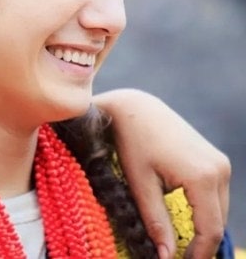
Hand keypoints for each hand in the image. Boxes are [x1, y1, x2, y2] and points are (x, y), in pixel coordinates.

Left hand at [95, 89, 230, 258]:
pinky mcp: (215, 159)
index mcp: (202, 176)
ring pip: (219, 210)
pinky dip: (203, 211)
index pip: (210, 229)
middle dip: (200, 244)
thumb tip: (166, 256)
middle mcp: (219, 169)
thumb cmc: (131, 141)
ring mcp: (220, 163)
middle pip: (218, 222)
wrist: (135, 108)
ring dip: (202, 228)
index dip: (197, 254)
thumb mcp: (139, 183)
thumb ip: (155, 221)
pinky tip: (183, 218)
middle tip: (176, 256)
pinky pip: (215, 195)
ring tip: (178, 243)